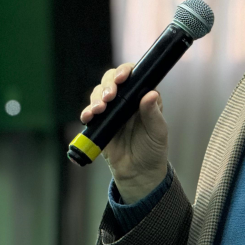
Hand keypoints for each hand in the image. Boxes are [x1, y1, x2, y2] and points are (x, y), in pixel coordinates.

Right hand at [80, 63, 168, 202]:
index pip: (133, 76)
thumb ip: (152, 113)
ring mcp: (111, 110)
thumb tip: (151, 94)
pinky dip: (86, 112)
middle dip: (107, 85)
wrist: (138, 172)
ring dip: (96, 98)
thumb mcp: (157, 131)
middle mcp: (126, 100)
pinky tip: (88, 117)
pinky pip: (89, 112)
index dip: (125, 72)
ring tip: (99, 110)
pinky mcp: (100, 123)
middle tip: (109, 97)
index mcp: (142, 97)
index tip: (122, 78)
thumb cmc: (153, 149)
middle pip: (111, 80)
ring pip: (98, 93)